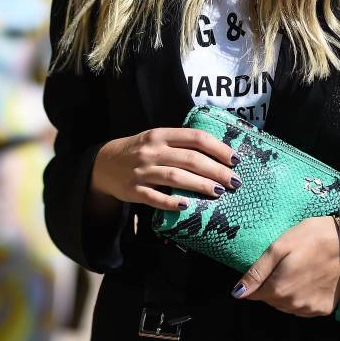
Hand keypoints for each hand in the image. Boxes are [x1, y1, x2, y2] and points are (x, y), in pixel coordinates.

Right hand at [90, 128, 241, 210]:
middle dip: (216, 171)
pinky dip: (171, 202)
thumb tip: (220, 155)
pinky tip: (187, 205)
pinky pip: (155, 197)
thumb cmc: (141, 151)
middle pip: (191, 159)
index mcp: (161, 135)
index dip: (218, 148)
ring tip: (219, 192)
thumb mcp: (158, 139)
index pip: (196, 138)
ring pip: (176, 177)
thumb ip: (182, 144)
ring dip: (201, 185)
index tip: (235, 160)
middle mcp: (152, 151)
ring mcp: (142, 171)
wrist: (104, 164)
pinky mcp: (134, 191)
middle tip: (234, 181)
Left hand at [231, 216, 339, 316]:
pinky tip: (310, 281)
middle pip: (271, 300)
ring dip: (287, 293)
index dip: (258, 280)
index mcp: (278, 289)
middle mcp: (292, 304)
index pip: (254, 294)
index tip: (270, 266)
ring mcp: (310, 309)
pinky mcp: (324, 309)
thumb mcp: (279, 247)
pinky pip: (304, 309)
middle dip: (273, 285)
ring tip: (299, 271)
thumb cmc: (311, 237)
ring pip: (287, 306)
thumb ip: (257, 272)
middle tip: (286, 264)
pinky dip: (302, 298)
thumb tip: (237, 293)